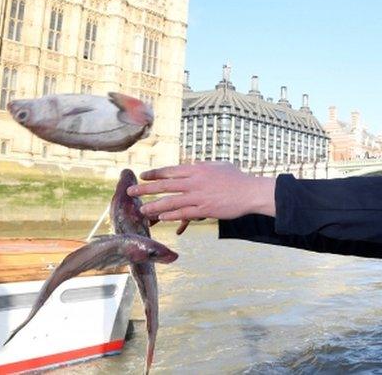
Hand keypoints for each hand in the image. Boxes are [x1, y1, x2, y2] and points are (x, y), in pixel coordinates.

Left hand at [127, 162, 275, 221]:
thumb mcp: (219, 166)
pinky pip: (183, 213)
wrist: (250, 192)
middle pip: (164, 185)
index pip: (170, 171)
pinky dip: (171, 215)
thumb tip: (193, 165)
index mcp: (197, 169)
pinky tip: (161, 217)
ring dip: (154, 206)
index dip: (154, 173)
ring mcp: (198, 196)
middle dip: (145, 189)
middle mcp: (194, 182)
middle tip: (130, 192)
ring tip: (142, 210)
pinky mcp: (204, 210)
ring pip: (170, 201)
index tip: (142, 175)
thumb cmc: (237, 178)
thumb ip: (203, 166)